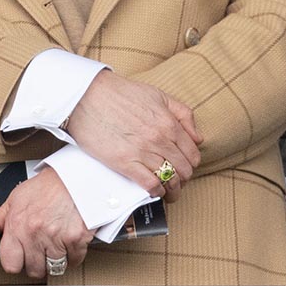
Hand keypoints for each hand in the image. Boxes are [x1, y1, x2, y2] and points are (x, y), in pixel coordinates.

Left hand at [0, 167, 95, 278]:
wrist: (74, 175)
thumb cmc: (45, 187)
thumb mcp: (14, 200)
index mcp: (17, 225)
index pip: (10, 264)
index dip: (16, 261)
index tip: (21, 254)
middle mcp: (35, 233)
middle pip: (34, 270)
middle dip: (37, 261)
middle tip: (41, 245)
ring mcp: (56, 237)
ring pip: (54, 269)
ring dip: (56, 260)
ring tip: (56, 242)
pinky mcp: (76, 239)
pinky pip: (74, 261)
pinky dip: (74, 254)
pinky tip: (69, 239)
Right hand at [66, 70, 202, 199]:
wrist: (88, 96)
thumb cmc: (121, 93)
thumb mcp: (158, 95)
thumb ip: (183, 114)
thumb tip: (197, 138)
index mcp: (169, 122)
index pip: (192, 154)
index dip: (192, 163)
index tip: (186, 166)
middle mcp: (159, 139)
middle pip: (184, 170)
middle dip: (184, 179)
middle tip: (178, 180)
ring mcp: (142, 152)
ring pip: (170, 180)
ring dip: (172, 190)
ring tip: (169, 192)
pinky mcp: (125, 163)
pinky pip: (150, 185)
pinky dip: (156, 192)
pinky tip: (155, 191)